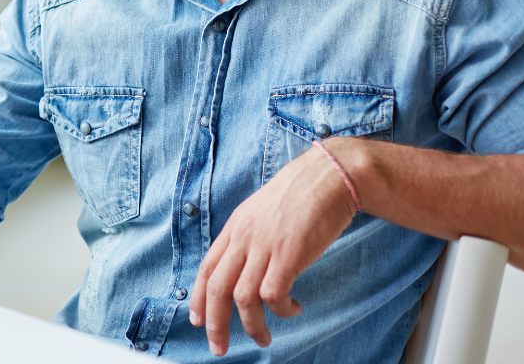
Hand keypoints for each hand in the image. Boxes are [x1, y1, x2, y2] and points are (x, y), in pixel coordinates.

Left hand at [188, 139, 360, 355]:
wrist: (328, 177)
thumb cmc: (300, 195)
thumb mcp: (262, 213)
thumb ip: (249, 237)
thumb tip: (244, 266)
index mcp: (235, 228)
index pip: (206, 268)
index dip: (198, 298)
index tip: (196, 321)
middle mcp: (244, 237)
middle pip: (217, 287)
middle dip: (214, 323)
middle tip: (218, 347)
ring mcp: (265, 246)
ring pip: (242, 297)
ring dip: (251, 325)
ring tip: (263, 337)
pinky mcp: (289, 254)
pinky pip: (273, 294)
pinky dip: (280, 309)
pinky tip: (292, 309)